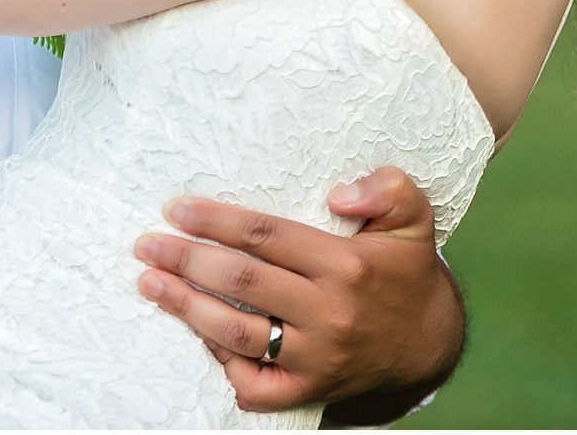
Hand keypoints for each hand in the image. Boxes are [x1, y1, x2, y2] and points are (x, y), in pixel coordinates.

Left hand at [133, 168, 463, 413]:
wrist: (429, 341)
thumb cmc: (404, 269)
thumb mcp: (412, 218)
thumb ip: (388, 188)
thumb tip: (339, 193)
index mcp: (346, 266)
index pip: (266, 236)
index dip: (216, 221)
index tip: (176, 209)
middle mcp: (329, 314)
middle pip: (242, 282)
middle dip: (186, 260)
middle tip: (147, 244)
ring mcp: (317, 357)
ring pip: (239, 333)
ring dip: (186, 307)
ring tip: (150, 283)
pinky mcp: (310, 388)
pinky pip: (256, 383)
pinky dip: (222, 362)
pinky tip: (197, 334)